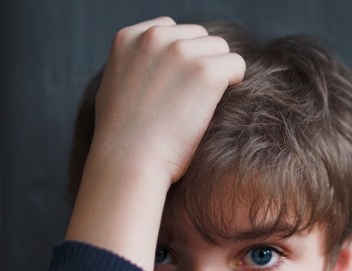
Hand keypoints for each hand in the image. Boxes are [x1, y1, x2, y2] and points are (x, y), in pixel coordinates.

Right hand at [94, 16, 244, 184]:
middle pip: (199, 37)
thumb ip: (136, 65)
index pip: (171, 29)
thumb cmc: (123, 138)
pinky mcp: (205, 71)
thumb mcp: (115, 87)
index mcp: (129, 37)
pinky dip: (234, 83)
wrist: (129, 161)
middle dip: (200, 63)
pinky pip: (236, 64)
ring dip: (218, 73)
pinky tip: (216, 106)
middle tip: (191, 100)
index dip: (180, 58)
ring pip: (220, 48)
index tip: (177, 85)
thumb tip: (157, 66)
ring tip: (200, 106)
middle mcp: (154, 37)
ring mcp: (181, 52)